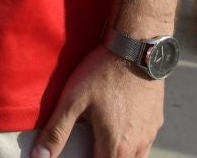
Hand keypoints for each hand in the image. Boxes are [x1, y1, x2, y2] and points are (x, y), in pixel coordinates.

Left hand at [32, 45, 163, 157]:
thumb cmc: (102, 74)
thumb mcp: (73, 101)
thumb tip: (39, 157)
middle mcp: (137, 147)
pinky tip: (121, 128)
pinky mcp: (157, 121)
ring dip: (119, 156)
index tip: (78, 152)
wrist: (136, 49)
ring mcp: (150, 134)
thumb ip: (57, 132)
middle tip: (89, 146)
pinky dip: (133, 145)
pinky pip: (145, 143)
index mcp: (115, 146)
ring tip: (103, 142)